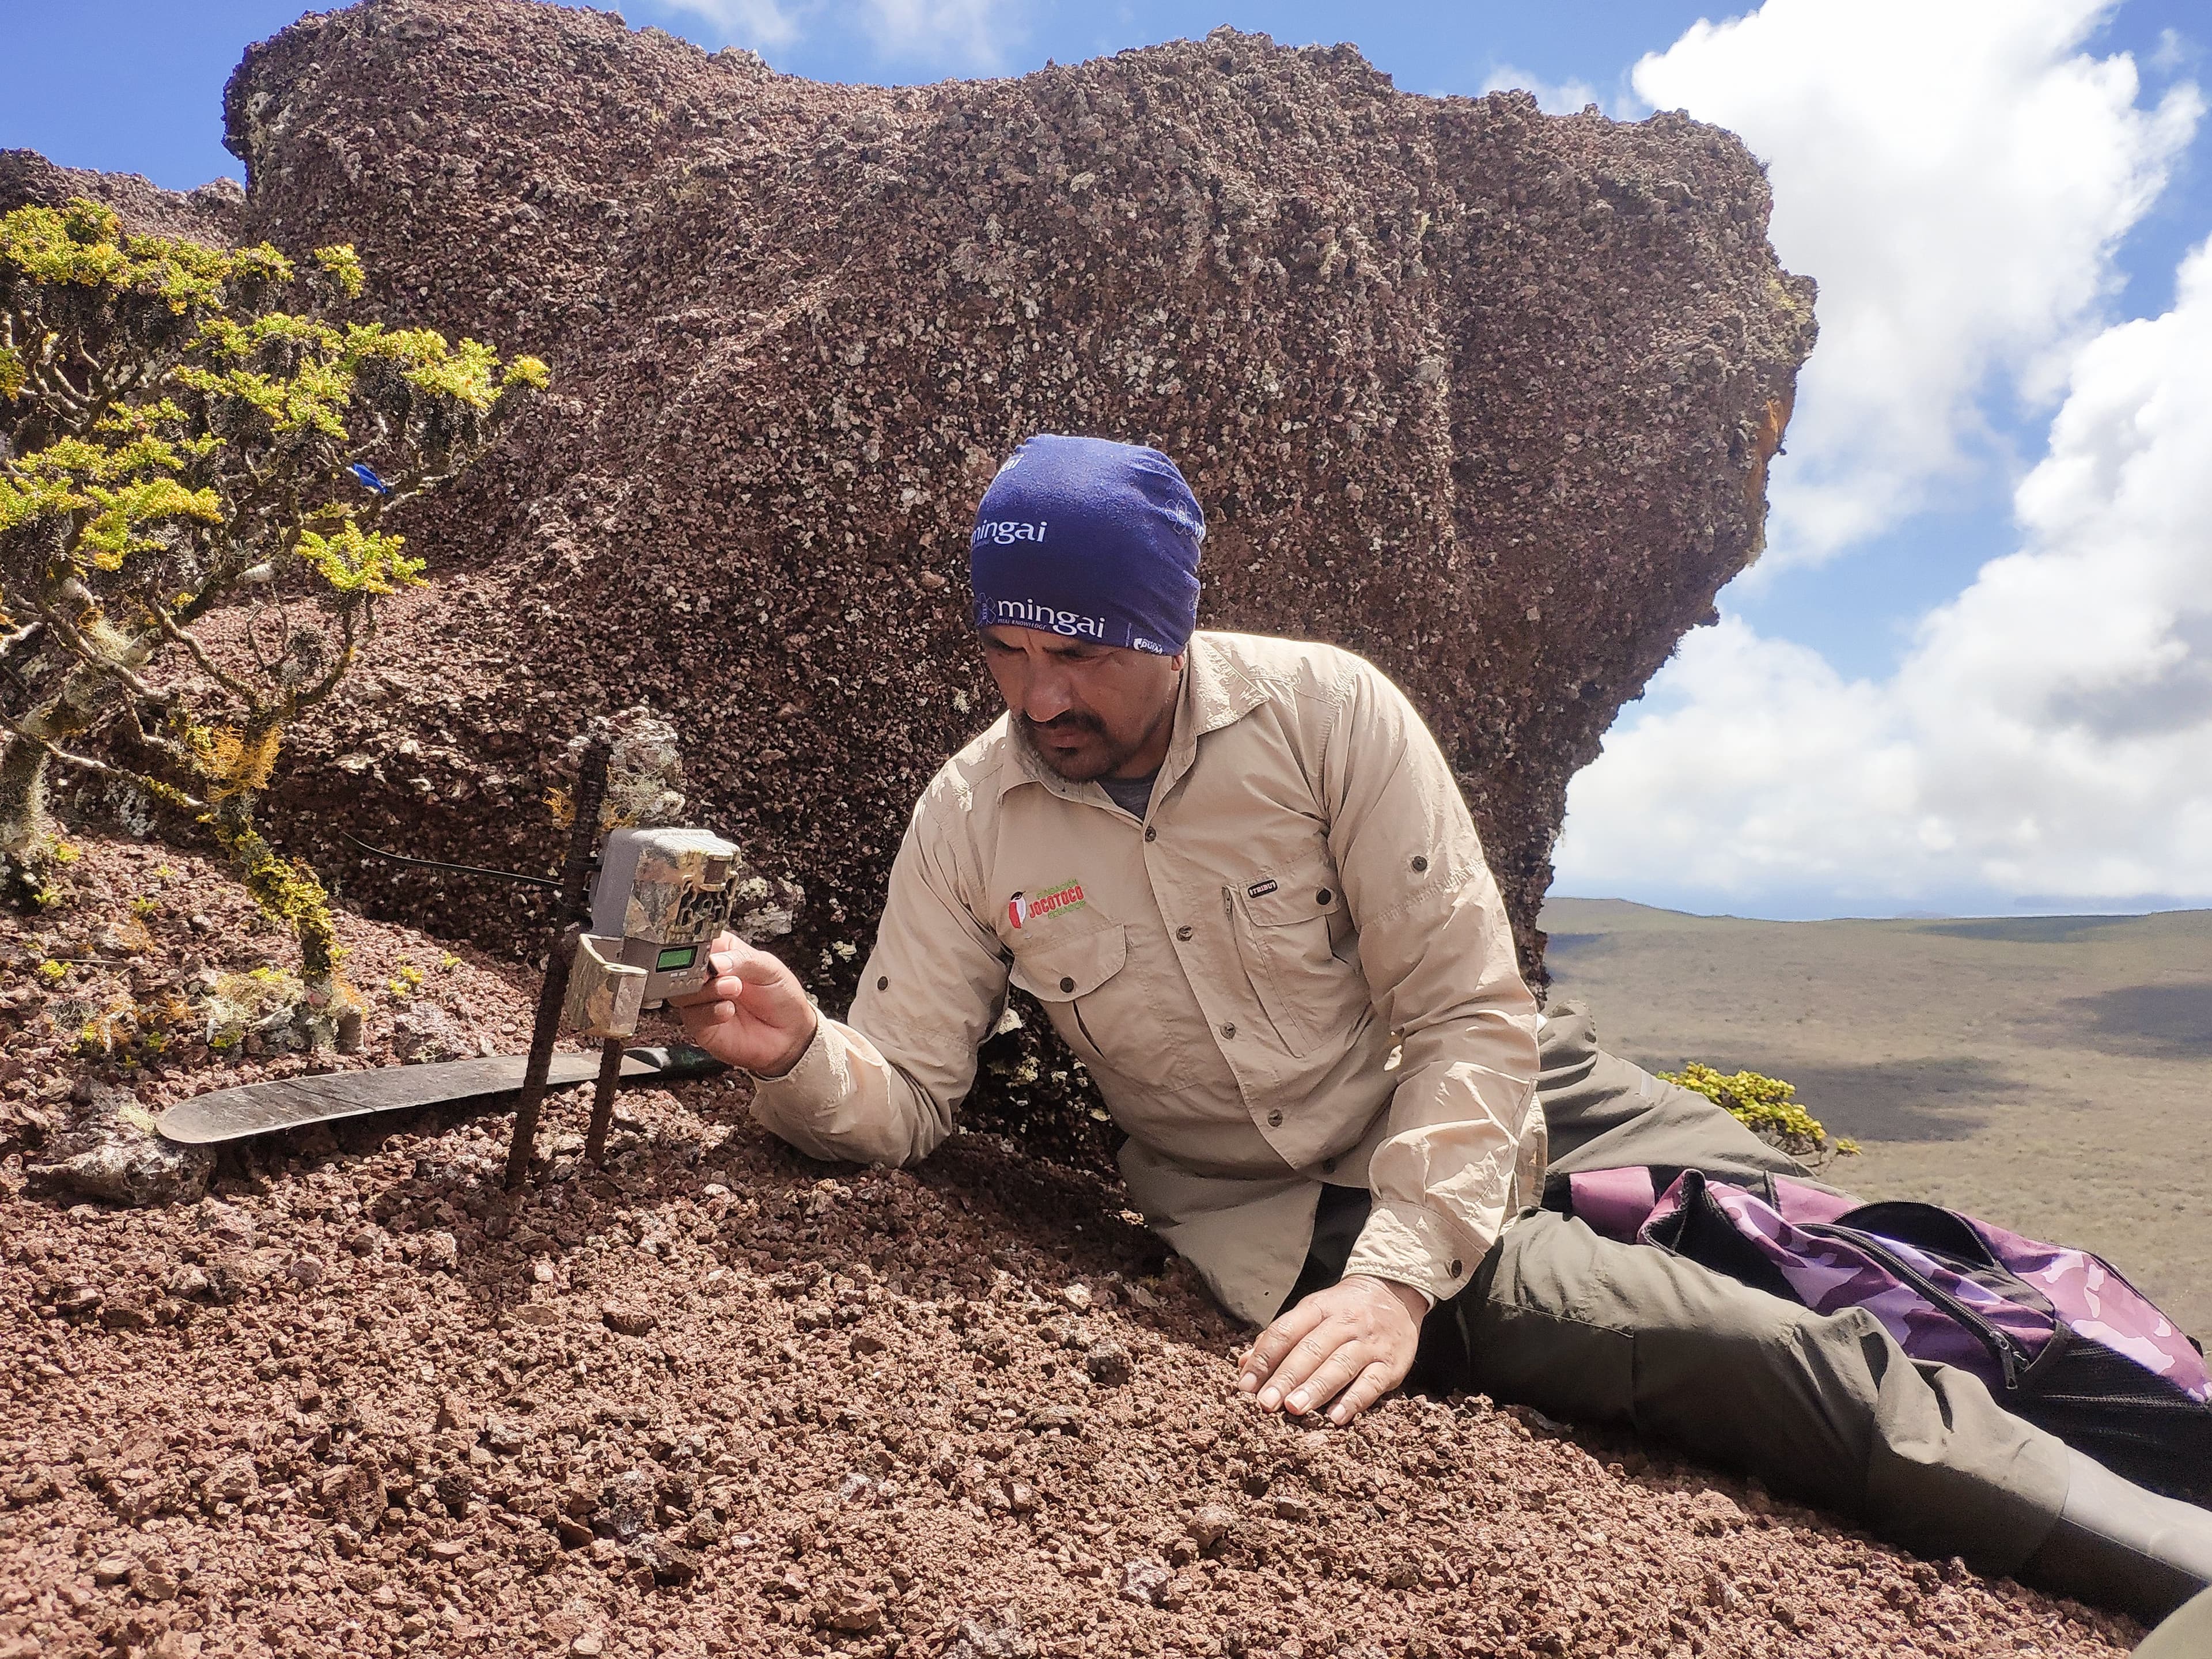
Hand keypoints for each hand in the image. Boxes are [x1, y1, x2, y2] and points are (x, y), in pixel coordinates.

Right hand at [667, 931, 817, 1076]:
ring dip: (708, 990)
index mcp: (722, 952)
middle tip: (718, 971)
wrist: (790, 1034)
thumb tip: (715, 961)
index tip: (707, 950)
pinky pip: (692, 1016)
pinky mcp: (702, 1024)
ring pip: (683, 991)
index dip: (698, 944)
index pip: (698, 940)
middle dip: (698, 968)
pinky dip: (709, 1011)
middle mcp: (707, 975)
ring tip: (732, 988)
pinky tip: (728, 1010)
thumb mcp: (769, 969)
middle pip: (682, 966)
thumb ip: (742, 960)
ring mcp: (703, 999)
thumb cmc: (781, 996)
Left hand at [1235, 1274, 1425, 1425]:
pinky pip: (1372, 1383)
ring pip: (1340, 1365)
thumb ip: (1279, 1338)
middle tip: (1266, 1403)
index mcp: (1318, 1308)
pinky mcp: (1391, 1363)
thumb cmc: (1343, 1309)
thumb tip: (1244, 1364)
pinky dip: (1354, 1400)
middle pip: (1311, 1350)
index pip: (1286, 1331)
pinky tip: (1337, 1417)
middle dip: (1286, 1378)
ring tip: (1295, 1408)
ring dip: (1316, 1388)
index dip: (1264, 1358)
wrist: (1395, 1292)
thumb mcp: (1312, 1312)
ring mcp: (1369, 1343)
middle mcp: (1343, 1322)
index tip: (1246, 1384)